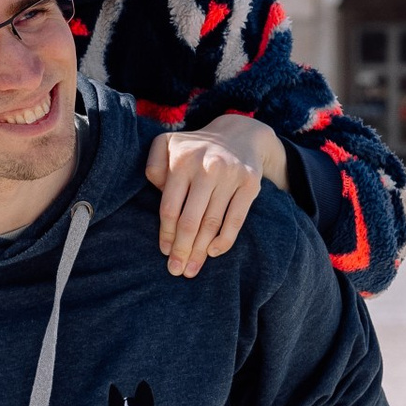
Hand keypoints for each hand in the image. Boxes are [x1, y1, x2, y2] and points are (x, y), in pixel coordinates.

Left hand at [146, 115, 280, 276]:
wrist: (240, 135)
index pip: (170, 207)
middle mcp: (207, 167)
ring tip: (192, 268)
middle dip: (182, 249)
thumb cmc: (196, 148)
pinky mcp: (250, 184)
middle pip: (190, 220)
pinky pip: (236, 219)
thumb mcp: (168, 145)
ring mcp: (230, 175)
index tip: (164, 252)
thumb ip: (155, 167)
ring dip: (201, 251)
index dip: (166, 234)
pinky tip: (213, 253)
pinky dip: (225, 240)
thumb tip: (158, 192)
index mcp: (183, 160)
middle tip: (176, 270)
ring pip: (212, 223)